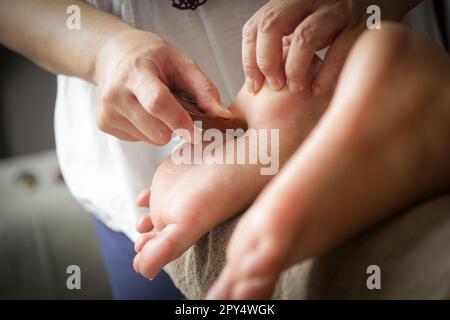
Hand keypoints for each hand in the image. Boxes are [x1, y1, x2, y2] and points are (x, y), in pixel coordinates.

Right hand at [94, 28, 231, 144]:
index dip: (179, 121)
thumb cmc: (150, 56)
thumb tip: (221, 115)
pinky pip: (139, 139)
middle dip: (174, 126)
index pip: (157, 103)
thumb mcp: (180, 61)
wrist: (112, 54)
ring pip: (150, 139)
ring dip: (161, 128)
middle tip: (177, 109)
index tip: (195, 133)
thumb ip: (203, 88)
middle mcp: (116, 93)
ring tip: (156, 106)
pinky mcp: (104, 124)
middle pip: (156, 130)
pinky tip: (143, 111)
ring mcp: (107, 111)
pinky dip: (148, 130)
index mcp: (136, 72)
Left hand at [242, 0, 419, 94]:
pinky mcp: (361, 21)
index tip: (254, 85)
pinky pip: (340, 48)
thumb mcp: (303, 21)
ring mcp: (335, 9)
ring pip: (305, 36)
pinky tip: (319, 88)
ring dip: (295, 68)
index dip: (249, 58)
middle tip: (275, 85)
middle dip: (267, 61)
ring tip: (296, 88)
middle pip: (272, 24)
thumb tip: (259, 75)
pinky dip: (326, 73)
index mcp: (289, 2)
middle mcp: (308, 0)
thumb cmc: (336, 19)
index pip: (255, 26)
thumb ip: (283, 38)